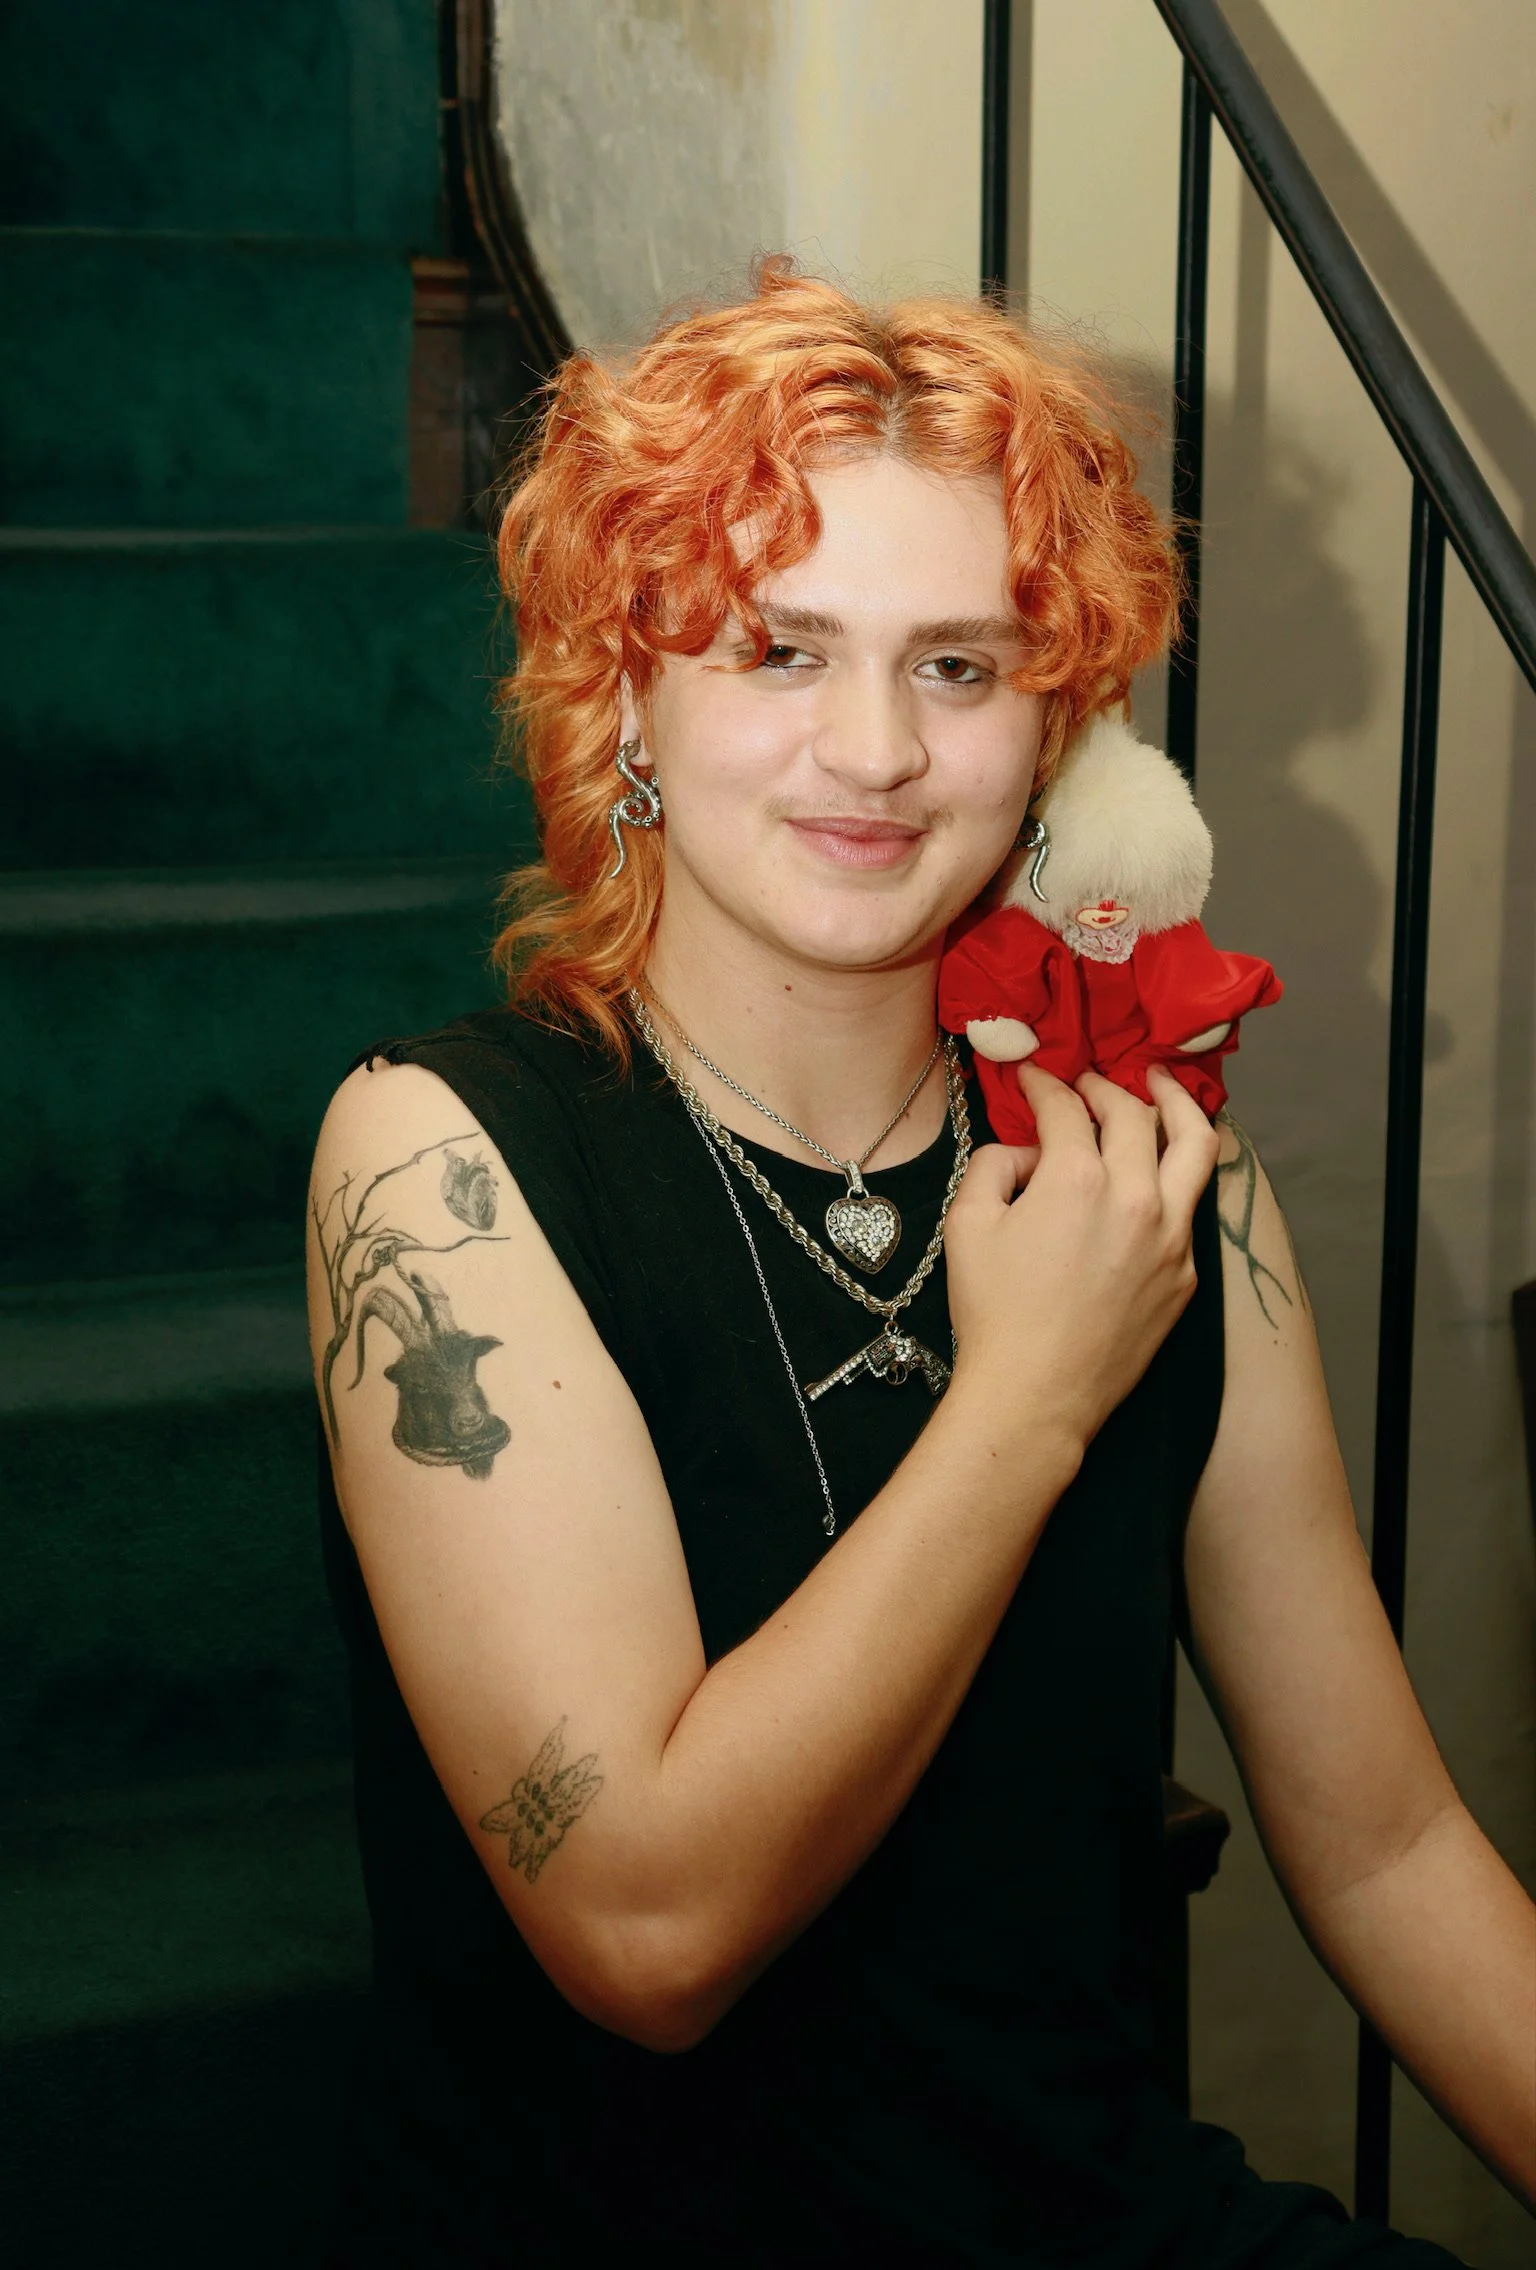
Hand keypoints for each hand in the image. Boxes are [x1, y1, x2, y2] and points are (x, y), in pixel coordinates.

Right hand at [943, 1064, 1218, 1450]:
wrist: (1035, 1395)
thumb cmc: (994, 1314)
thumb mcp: (968, 1224)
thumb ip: (994, 1165)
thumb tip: (1026, 1154)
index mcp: (1077, 1178)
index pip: (1067, 1107)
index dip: (1045, 1084)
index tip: (1034, 1079)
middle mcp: (1136, 1197)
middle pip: (1134, 1113)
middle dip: (1105, 1087)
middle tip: (1087, 1084)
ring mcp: (1170, 1237)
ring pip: (1196, 1146)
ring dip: (1177, 1106)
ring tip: (1162, 1088)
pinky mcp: (1184, 1274)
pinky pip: (1189, 1206)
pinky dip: (1174, 1176)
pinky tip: (1157, 1173)